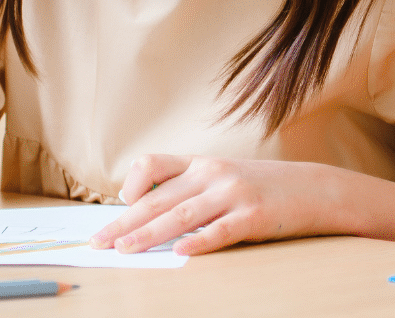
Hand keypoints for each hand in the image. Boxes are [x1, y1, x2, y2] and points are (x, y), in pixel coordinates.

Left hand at [89, 154, 359, 255]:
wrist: (315, 189)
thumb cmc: (261, 187)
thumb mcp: (222, 178)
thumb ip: (190, 188)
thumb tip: (152, 211)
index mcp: (199, 164)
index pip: (153, 163)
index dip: (132, 182)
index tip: (120, 204)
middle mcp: (210, 174)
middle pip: (157, 198)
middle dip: (124, 221)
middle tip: (99, 241)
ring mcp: (232, 194)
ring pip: (180, 215)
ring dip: (148, 234)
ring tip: (125, 249)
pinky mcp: (254, 217)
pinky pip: (221, 231)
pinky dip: (199, 242)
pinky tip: (180, 253)